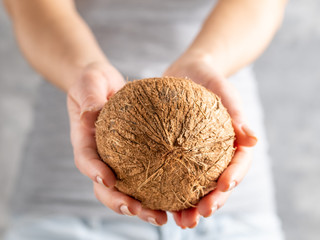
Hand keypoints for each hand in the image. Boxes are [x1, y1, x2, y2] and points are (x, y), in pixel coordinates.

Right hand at [67, 62, 166, 225]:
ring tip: (163, 217)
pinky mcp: (131, 158)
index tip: (109, 180)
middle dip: (121, 202)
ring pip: (126, 189)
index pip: (86, 160)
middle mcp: (99, 157)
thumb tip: (91, 112)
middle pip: (106, 187)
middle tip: (141, 211)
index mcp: (85, 141)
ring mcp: (115, 160)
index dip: (95, 173)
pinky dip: (157, 190)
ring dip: (142, 206)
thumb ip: (88, 97)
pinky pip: (143, 176)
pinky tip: (176, 197)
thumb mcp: (88, 84)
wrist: (101, 85)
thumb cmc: (92, 83)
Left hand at [163, 52, 257, 228]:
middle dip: (211, 203)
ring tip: (179, 221)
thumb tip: (253, 140)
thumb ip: (237, 113)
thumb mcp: (224, 91)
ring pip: (196, 187)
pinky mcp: (177, 153)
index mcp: (233, 143)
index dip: (233, 178)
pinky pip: (173, 173)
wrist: (189, 71)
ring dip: (189, 207)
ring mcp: (197, 156)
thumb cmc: (211, 79)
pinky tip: (155, 201)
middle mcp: (216, 154)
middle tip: (199, 216)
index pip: (239, 165)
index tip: (223, 187)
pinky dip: (167, 190)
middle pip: (218, 185)